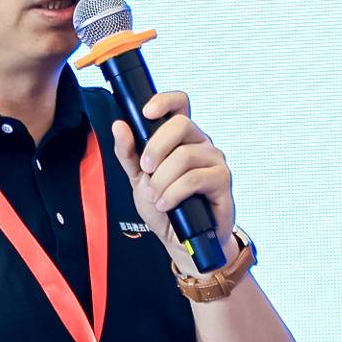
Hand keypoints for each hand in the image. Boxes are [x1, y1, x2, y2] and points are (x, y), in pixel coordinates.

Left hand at [110, 89, 234, 269]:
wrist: (181, 240)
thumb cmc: (163, 205)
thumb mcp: (137, 179)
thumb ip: (128, 153)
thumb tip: (119, 126)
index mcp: (180, 137)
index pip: (179, 104)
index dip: (164, 101)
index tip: (145, 112)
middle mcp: (200, 143)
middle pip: (181, 125)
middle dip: (156, 148)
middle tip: (145, 169)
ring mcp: (214, 160)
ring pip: (185, 155)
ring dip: (162, 178)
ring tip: (155, 196)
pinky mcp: (222, 180)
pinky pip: (195, 178)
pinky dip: (174, 192)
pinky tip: (166, 204)